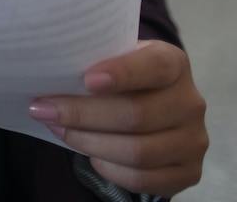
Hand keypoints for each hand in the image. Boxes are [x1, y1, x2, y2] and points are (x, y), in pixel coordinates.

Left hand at [29, 40, 207, 196]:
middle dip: (82, 114)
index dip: (122, 73)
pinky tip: (88, 153)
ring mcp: (193, 141)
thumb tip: (49, 71)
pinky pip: (142, 179)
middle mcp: (191, 102)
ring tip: (58, 129)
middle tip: (43, 109)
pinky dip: (107, 168)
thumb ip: (93, 60)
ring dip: (88, 142)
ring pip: (137, 152)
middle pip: (136, 115)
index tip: (87, 80)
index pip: (154, 67)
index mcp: (173, 64)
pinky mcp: (188, 172)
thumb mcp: (113, 58)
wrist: (149, 104)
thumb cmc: (121, 77)